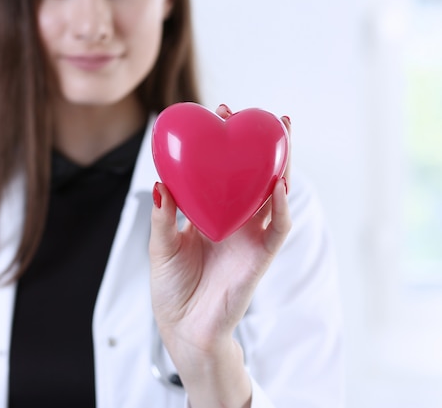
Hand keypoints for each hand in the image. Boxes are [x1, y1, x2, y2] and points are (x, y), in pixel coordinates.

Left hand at [149, 105, 291, 406]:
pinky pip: (278, 228)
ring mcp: (251, 238)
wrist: (185, 328)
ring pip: (275, 195)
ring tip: (283, 132)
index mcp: (212, 216)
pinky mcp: (260, 257)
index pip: (225, 174)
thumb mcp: (161, 246)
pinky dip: (281, 206)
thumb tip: (160, 183)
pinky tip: (277, 182)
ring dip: (281, 165)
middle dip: (262, 146)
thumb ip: (164, 217)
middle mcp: (236, 222)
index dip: (225, 146)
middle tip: (261, 115)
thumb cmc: (173, 288)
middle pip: (256, 177)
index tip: (218, 115)